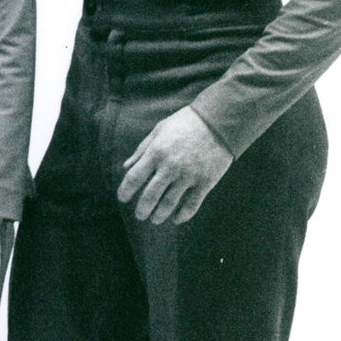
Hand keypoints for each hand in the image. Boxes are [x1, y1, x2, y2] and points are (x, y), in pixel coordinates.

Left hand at [117, 106, 232, 225]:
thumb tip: (125, 167)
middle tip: (140, 215)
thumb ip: (142, 149)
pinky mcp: (205, 182)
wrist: (218, 121)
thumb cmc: (185, 122)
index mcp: (156, 152)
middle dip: (142, 209)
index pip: (134, 178)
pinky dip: (182, 216)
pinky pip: (191, 205)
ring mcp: (188, 176)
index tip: (122, 198)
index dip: (125, 191)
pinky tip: (176, 219)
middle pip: (150, 196)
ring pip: (168, 204)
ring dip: (159, 215)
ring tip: (155, 219)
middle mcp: (170, 167)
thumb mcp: (159, 130)